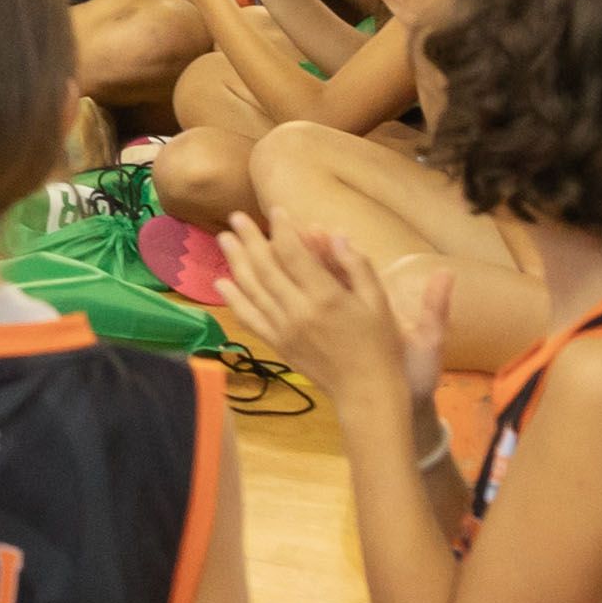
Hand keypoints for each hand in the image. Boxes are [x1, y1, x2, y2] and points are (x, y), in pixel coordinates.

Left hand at [222, 220, 419, 410]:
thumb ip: (356, 266)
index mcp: (326, 298)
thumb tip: (334, 234)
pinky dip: (234, 299)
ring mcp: (284, 329)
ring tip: (224, 239)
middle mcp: (298, 311)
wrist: (366, 392)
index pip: (295, 255)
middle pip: (266, 267)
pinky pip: (249, 318)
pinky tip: (222, 283)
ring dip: (236, 262)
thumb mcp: (378, 301)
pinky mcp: (277, 344)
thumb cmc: (379, 345)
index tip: (275, 211)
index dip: (283, 230)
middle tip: (236, 217)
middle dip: (250, 239)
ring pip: (252, 289)